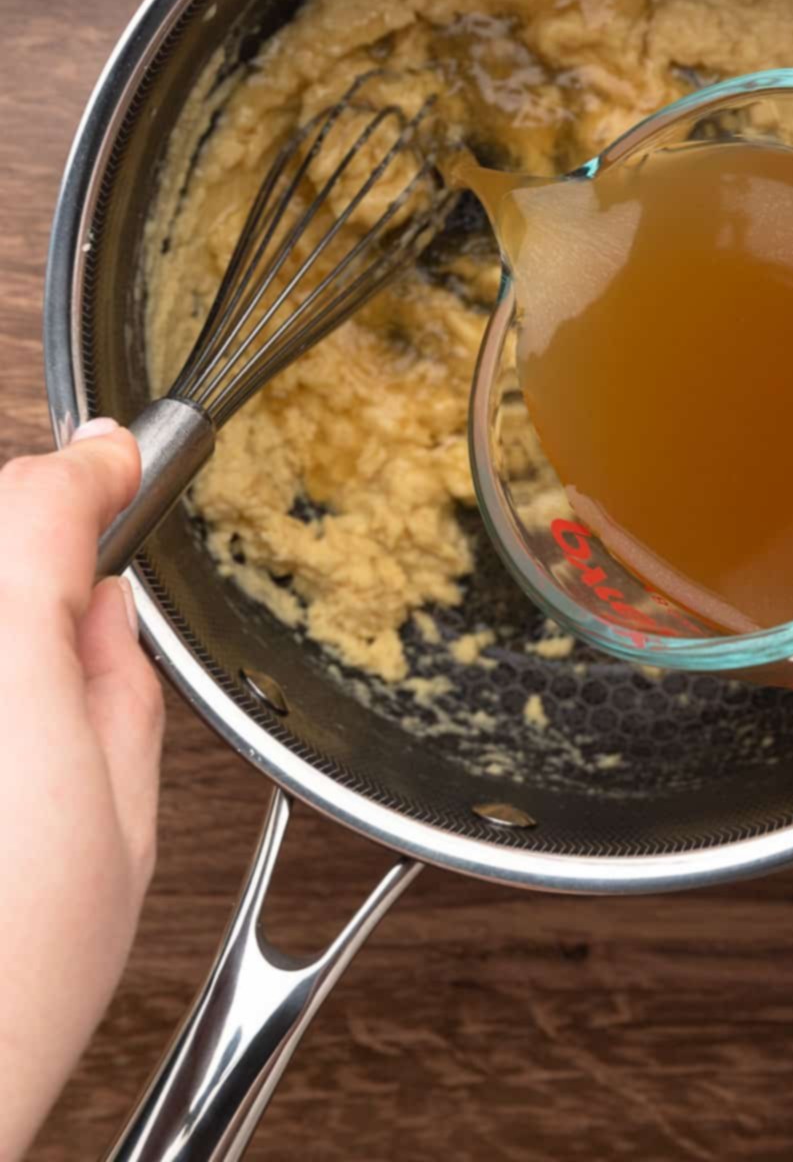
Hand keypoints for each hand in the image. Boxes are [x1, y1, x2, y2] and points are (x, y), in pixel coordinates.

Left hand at [0, 420, 162, 1158]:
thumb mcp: (123, 832)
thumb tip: (110, 614)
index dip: (91, 469)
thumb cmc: (1, 987)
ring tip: (32, 693)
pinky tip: (7, 745)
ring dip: (6, 604)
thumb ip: (122, 689)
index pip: (39, 500)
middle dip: (35, 540)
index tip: (119, 461)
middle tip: (85, 609)